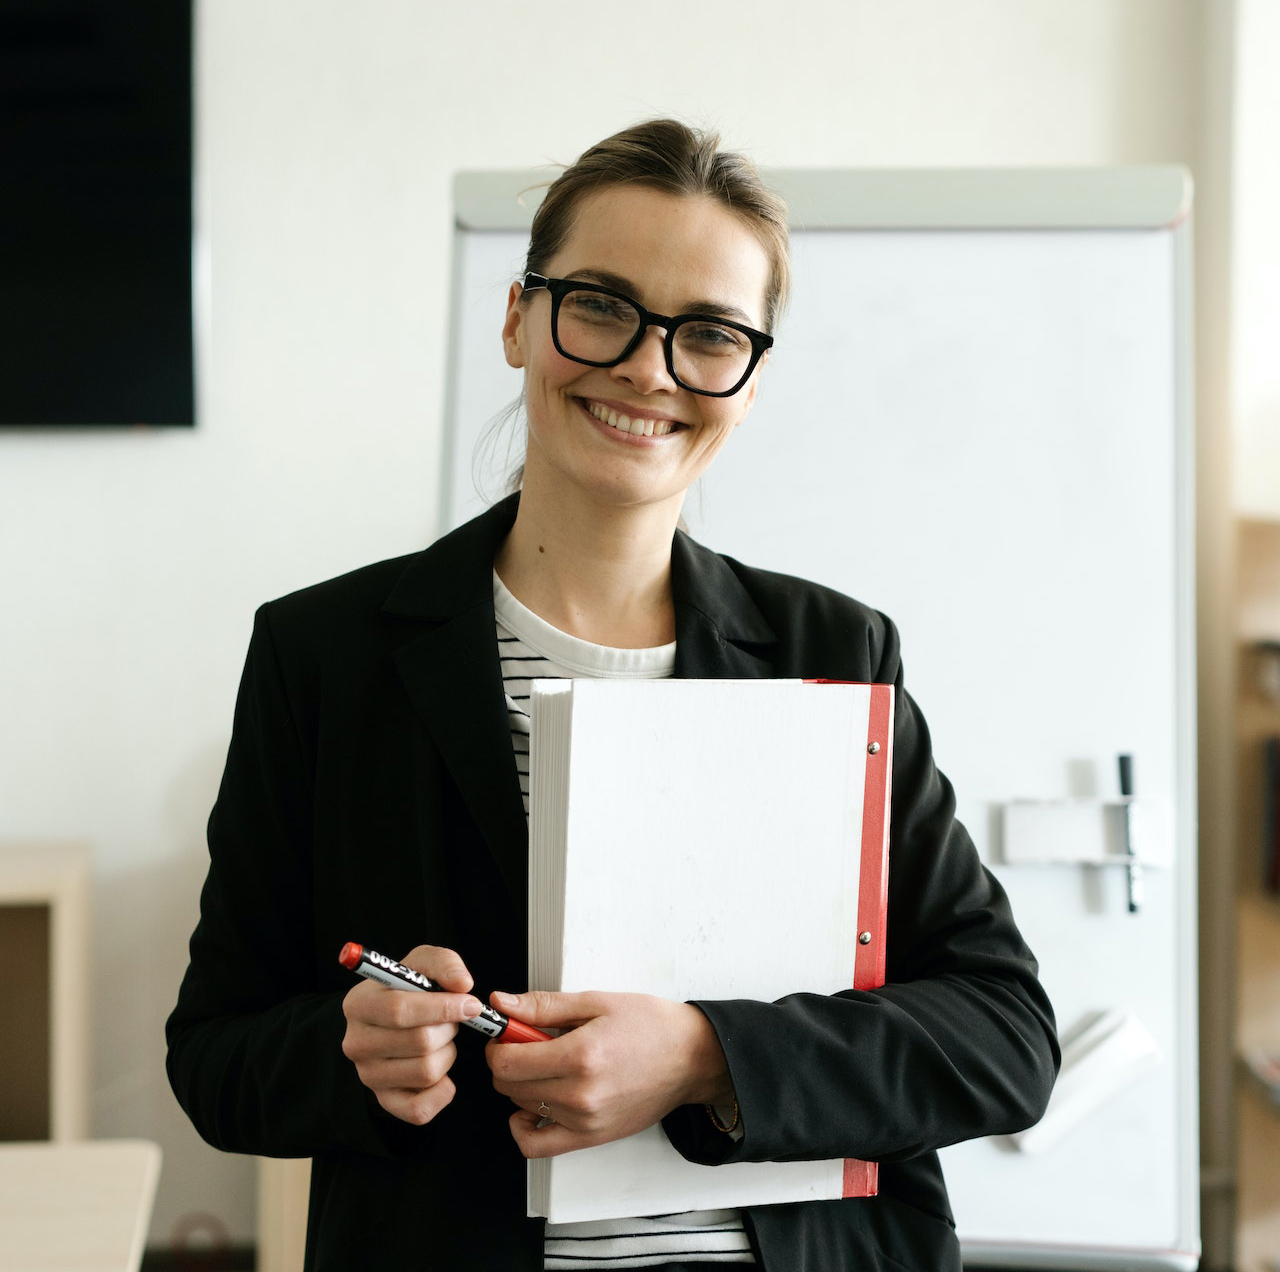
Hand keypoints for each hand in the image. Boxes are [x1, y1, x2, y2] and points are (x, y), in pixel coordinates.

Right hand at [340, 945, 483, 1125]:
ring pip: (426, 1072)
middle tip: (451, 1020)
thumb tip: (462, 984)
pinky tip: (443, 1070)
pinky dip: (443, 1091)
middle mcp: (356, 1043)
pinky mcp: (385, 1101)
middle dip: (449, 1028)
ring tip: (442, 1040)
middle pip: (419, 1042)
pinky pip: (421, 1109)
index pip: (399, 1010)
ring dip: (449, 1054)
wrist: (393, 1019)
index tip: (470, 1003)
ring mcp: (368, 1076)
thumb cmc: (410, 988)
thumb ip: (444, 963)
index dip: (442, 1007)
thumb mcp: (422, 963)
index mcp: (359, 1004)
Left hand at [485, 989, 732, 1157]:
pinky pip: (537, 1146)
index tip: (506, 1032)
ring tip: (547, 1064)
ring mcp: (585, 1121)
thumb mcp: (596, 1002)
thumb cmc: (651, 1027)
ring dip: (522, 1085)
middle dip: (508, 1060)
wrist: (691, 1058)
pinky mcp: (591, 1137)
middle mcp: (580, 1094)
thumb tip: (503, 1004)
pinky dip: (524, 1127)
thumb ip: (543, 1006)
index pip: (507, 1061)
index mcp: (581, 1055)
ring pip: (521, 1107)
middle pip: (508, 1085)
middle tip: (527, 1042)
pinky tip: (534, 1105)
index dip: (498, 1043)